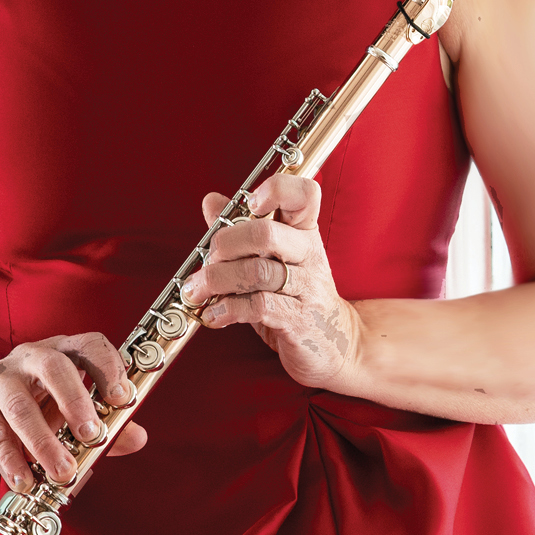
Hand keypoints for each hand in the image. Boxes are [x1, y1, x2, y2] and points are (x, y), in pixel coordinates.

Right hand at [0, 334, 147, 489]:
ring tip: (62, 473)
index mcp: (66, 350)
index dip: (109, 368)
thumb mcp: (78, 414)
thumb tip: (136, 438)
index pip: (91, 345)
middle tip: (92, 437)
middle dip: (75, 403)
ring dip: (43, 444)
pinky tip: (25, 480)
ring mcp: (0, 374)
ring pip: (20, 406)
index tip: (123, 400)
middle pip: (54, 368)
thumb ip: (109, 426)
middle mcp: (32, 355)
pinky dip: (11, 459)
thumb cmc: (44, 409)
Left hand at [179, 174, 361, 390]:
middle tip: (208, 258)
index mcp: (305, 233)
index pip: (305, 194)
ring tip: (197, 291)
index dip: (276, 190)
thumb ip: (242, 228)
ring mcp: (307, 288)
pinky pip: (258, 306)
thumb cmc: (298, 297)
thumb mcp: (275, 259)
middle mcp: (309, 255)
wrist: (337, 344)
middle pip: (265, 234)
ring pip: (255, 272)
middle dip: (224, 244)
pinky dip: (227, 309)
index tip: (250, 203)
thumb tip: (212, 201)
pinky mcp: (298, 319)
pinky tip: (215, 314)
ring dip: (216, 280)